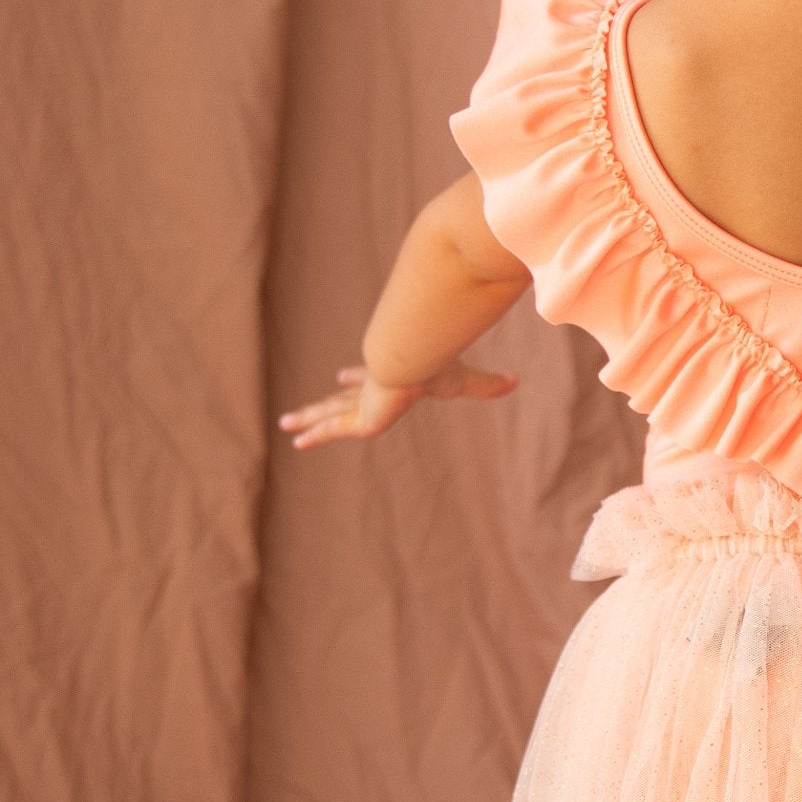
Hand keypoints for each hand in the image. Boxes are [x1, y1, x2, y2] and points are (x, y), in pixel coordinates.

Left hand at [277, 357, 517, 448]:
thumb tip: (517, 381)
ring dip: (308, 418)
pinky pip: (332, 428)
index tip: (340, 375)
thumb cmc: (438, 367)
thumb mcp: (466, 383)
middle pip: (343, 398)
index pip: (368, 378)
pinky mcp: (359, 417)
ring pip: (330, 413)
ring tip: (284, 425)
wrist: (416, 359)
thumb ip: (487, 385)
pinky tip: (295, 442)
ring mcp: (362, 401)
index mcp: (390, 377)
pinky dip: (314, 434)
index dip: (355, 378)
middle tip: (303, 408)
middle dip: (326, 402)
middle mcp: (372, 387)